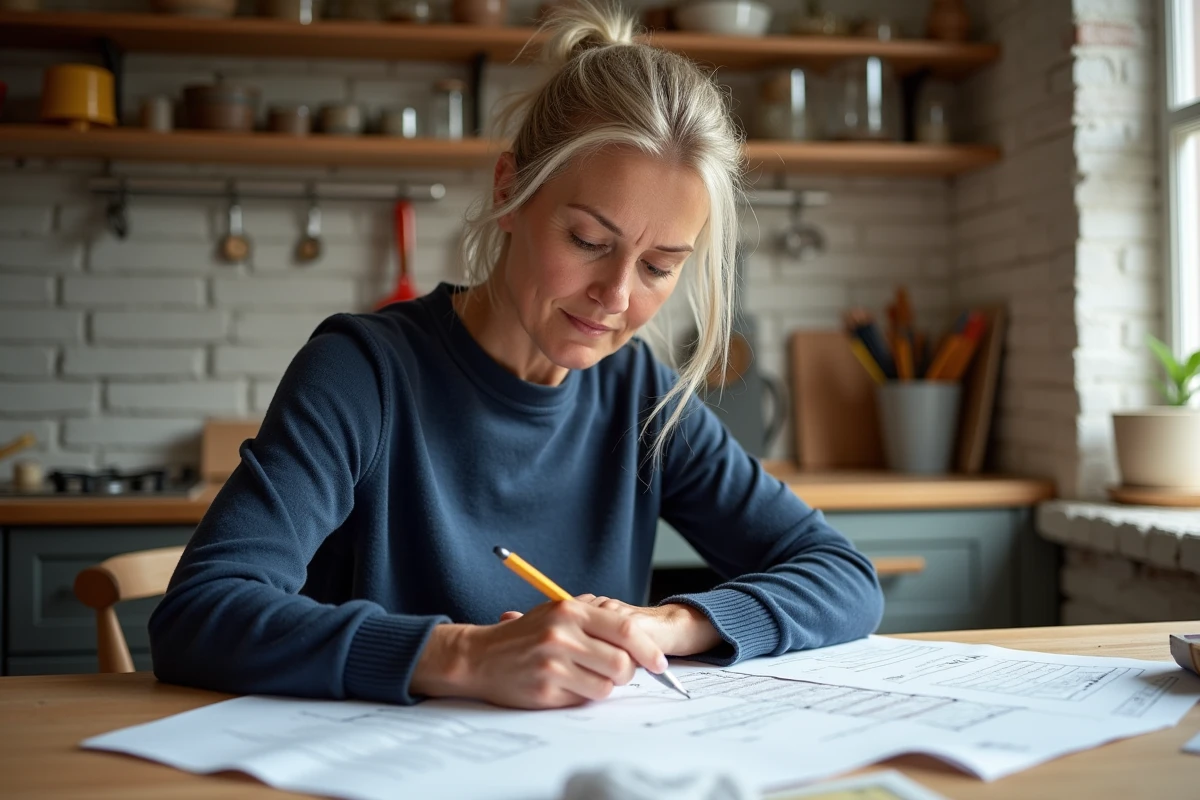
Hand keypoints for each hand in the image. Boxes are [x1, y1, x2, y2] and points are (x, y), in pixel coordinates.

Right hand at [414, 600, 667, 709]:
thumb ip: (595, 618)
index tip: (659, 662)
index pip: (625, 630)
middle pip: (622, 662)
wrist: (479, 656)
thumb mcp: (557, 612)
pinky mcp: (545, 691)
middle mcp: (562, 635)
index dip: (649, 649)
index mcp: (570, 611)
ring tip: (588, 676)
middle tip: (620, 671)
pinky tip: (567, 685)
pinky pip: (584, 700)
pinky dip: (583, 695)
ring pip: (607, 685)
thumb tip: (639, 637)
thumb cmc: (524, 634)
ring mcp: (553, 665)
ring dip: (605, 685)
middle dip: (629, 672)